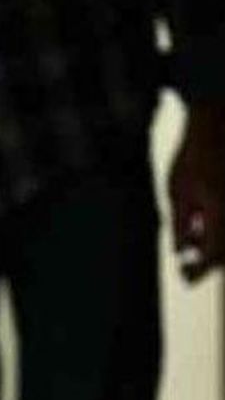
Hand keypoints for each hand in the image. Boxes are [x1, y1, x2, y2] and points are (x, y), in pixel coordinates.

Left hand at [168, 104, 224, 282]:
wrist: (218, 123)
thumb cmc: (195, 155)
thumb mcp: (178, 191)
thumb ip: (180, 224)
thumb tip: (181, 252)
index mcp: (221, 213)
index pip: (214, 256)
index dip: (199, 270)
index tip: (185, 276)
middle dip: (208, 259)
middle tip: (188, 262)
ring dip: (214, 244)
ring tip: (193, 234)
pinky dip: (217, 229)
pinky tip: (202, 219)